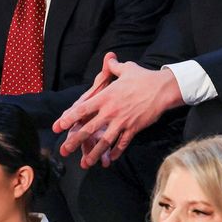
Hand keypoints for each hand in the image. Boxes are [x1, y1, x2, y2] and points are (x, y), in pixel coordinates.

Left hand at [53, 53, 183, 167]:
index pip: (82, 109)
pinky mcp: (134, 128)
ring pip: (104, 141)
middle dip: (74, 141)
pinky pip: (122, 143)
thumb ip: (113, 66)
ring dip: (94, 153)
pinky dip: (116, 152)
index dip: (68, 119)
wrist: (163, 89)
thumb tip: (109, 58)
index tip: (58, 126)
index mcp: (106, 97)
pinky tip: (110, 160)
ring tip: (85, 163)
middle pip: (88, 129)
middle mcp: (111, 111)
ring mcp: (122, 122)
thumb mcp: (126, 68)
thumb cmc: (144, 78)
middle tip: (64, 150)